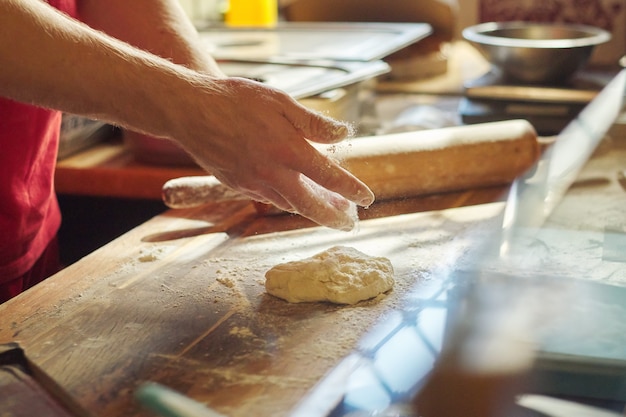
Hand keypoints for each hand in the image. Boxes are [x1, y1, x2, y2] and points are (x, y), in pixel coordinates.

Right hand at [170, 76, 374, 230]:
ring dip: (311, 209)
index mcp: (287, 150)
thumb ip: (313, 122)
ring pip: (289, 204)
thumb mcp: (280, 101)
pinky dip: (287, 200)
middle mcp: (272, 172)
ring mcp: (252, 182)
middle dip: (333, 218)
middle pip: (310, 206)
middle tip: (350, 224)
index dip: (351, 190)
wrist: (188, 110)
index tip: (368, 200)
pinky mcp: (237, 184)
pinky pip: (268, 197)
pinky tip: (294, 193)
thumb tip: (343, 134)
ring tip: (328, 208)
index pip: (329, 177)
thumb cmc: (236, 100)